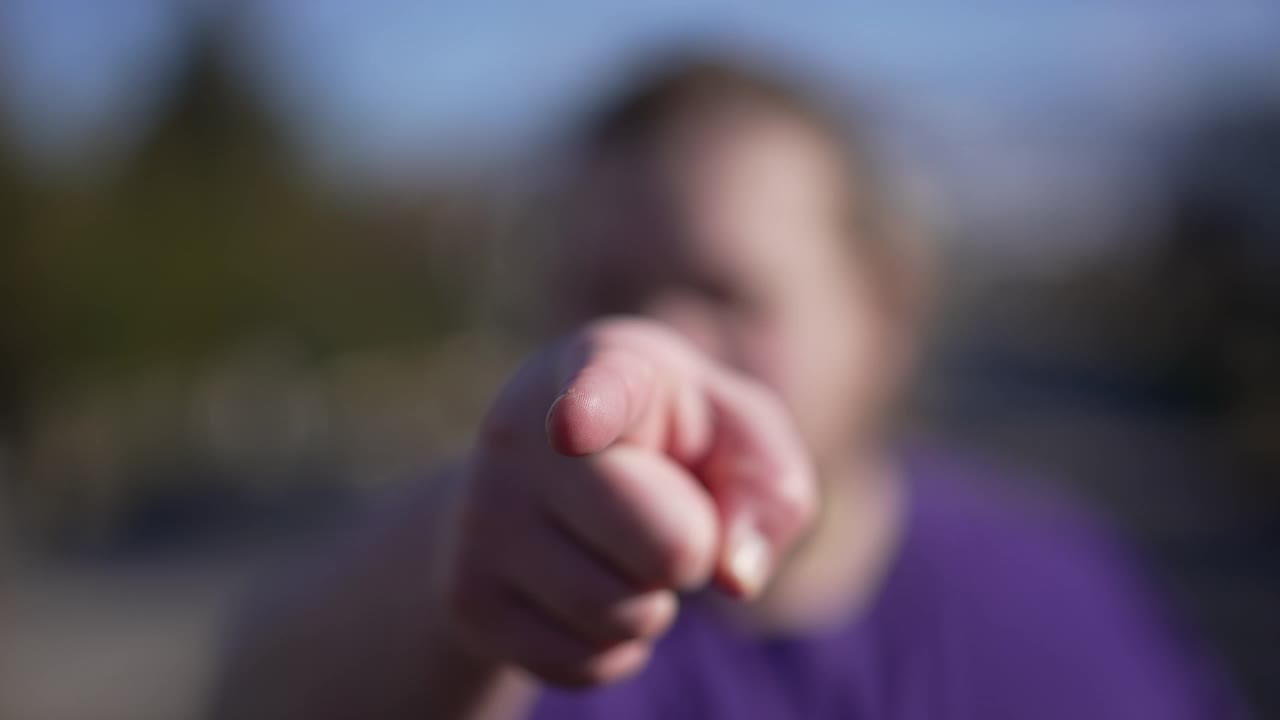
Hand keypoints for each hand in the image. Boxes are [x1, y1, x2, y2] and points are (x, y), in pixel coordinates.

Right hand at [440, 317, 815, 686]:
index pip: (599, 392)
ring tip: (620, 549)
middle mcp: (521, 433)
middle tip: (663, 514)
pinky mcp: (465, 597)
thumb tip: (735, 574)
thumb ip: (768, 481)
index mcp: (601, 367)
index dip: (592, 412)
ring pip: (624, 616)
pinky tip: (587, 589)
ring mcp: (481, 517)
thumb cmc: (668, 442)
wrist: (538, 480)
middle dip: (690, 549)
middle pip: (667, 547)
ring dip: (650, 604)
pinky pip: (583, 664)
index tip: (577, 427)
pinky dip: (612, 646)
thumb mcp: (735, 433)